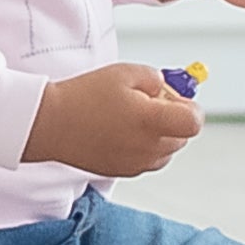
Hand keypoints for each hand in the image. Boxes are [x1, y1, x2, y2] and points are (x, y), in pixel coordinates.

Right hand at [28, 62, 204, 181]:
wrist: (49, 123)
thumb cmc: (83, 95)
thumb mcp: (124, 72)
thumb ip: (156, 79)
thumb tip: (169, 92)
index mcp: (153, 121)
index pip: (194, 122)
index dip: (188, 107)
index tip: (171, 98)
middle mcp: (150, 147)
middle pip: (183, 136)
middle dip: (172, 119)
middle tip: (144, 102)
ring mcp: (137, 163)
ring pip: (166, 150)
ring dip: (158, 135)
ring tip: (128, 118)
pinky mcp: (124, 172)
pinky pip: (147, 160)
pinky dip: (142, 147)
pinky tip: (118, 132)